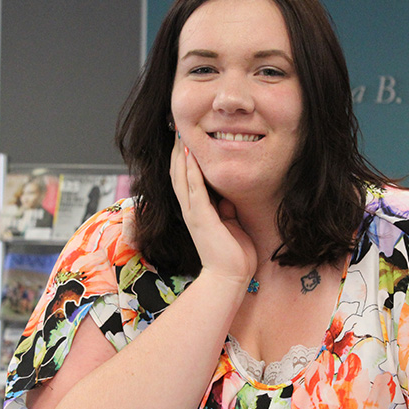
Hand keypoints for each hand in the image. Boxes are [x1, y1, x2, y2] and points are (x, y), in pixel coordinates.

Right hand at [170, 134, 256, 286]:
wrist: (230, 278)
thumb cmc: (233, 255)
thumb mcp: (230, 225)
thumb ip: (226, 211)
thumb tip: (226, 200)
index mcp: (198, 212)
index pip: (186, 180)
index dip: (183, 160)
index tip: (184, 141)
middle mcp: (191, 211)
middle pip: (178, 175)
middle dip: (177, 152)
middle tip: (176, 130)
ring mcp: (194, 214)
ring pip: (182, 179)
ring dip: (180, 157)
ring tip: (178, 136)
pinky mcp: (202, 218)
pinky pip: (194, 190)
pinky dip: (191, 172)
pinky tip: (188, 156)